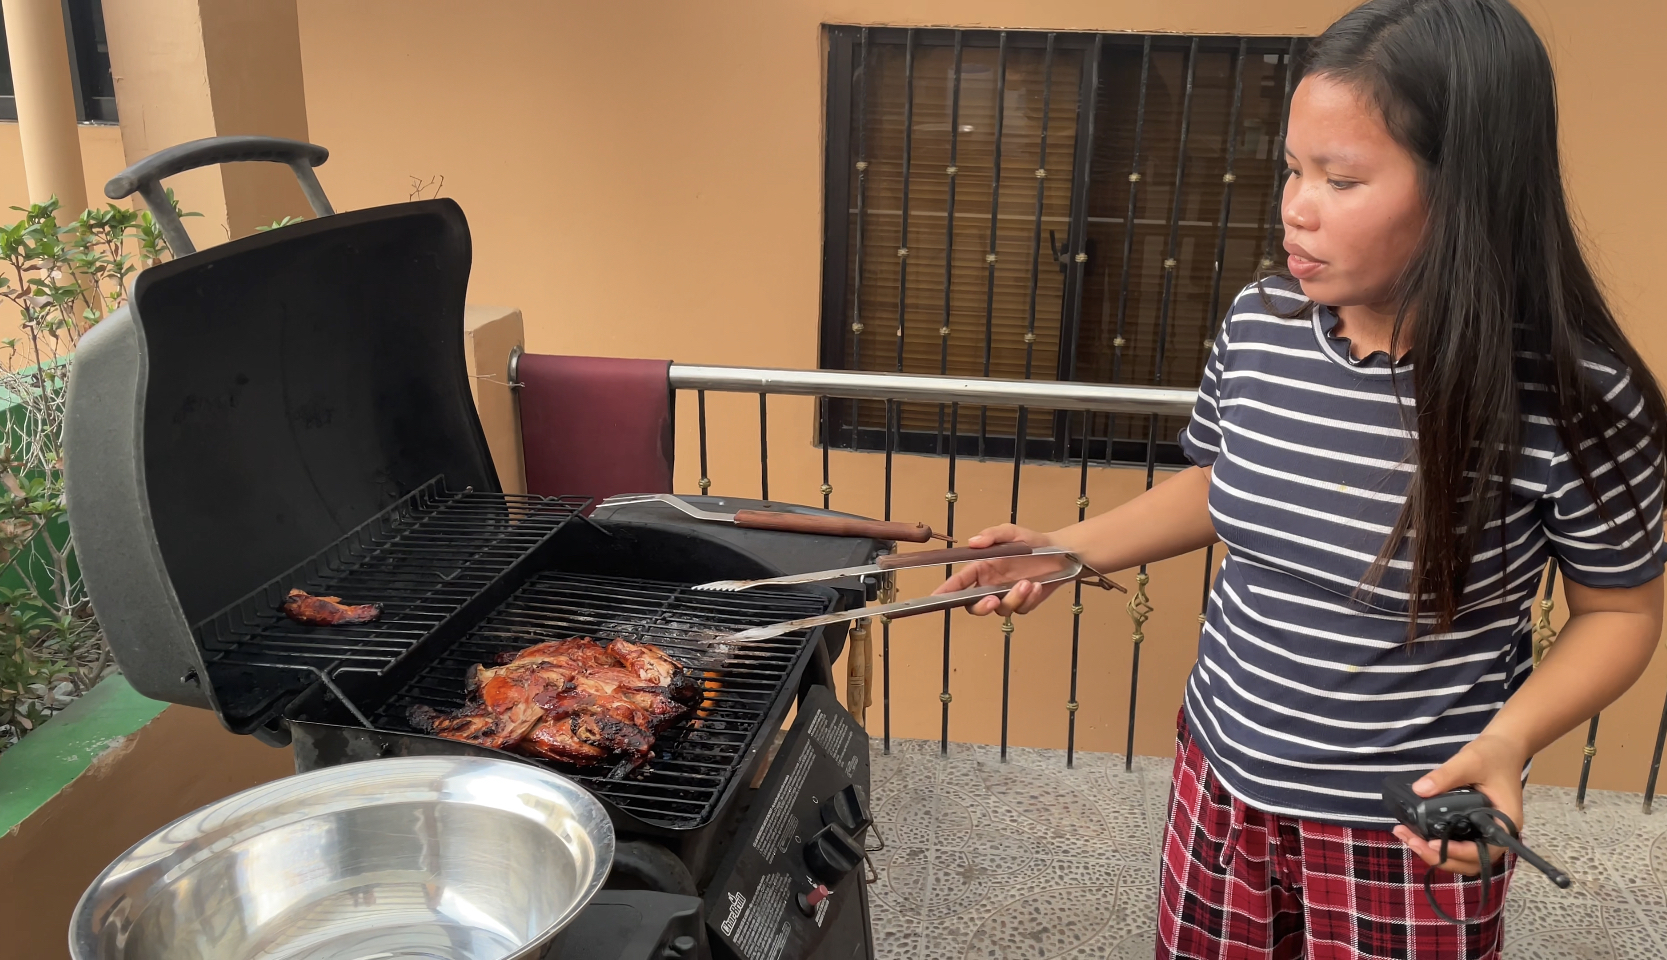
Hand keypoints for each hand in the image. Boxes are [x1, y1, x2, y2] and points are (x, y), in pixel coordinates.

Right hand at [931, 524, 1068, 615]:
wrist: (1061, 553)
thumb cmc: (1032, 542)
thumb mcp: (1012, 533)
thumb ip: (993, 536)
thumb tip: (973, 542)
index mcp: (982, 568)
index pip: (959, 583)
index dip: (946, 591)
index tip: (936, 597)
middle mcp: (991, 584)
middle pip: (974, 606)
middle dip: (981, 607)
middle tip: (993, 600)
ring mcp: (1007, 596)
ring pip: (1001, 609)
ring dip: (1013, 598)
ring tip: (1027, 583)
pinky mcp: (1023, 603)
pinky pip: (1020, 609)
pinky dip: (1028, 599)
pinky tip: (1036, 586)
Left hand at [1392, 732, 1527, 875]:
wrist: (1503, 747)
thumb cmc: (1493, 754)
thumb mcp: (1469, 761)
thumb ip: (1446, 776)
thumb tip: (1419, 790)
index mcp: (1505, 823)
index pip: (1484, 851)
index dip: (1458, 853)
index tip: (1432, 843)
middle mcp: (1497, 834)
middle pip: (1470, 861)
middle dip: (1439, 857)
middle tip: (1410, 841)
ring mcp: (1485, 832)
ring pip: (1462, 857)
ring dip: (1435, 854)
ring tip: (1406, 837)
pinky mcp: (1474, 827)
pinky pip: (1457, 843)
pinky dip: (1437, 844)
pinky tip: (1415, 832)